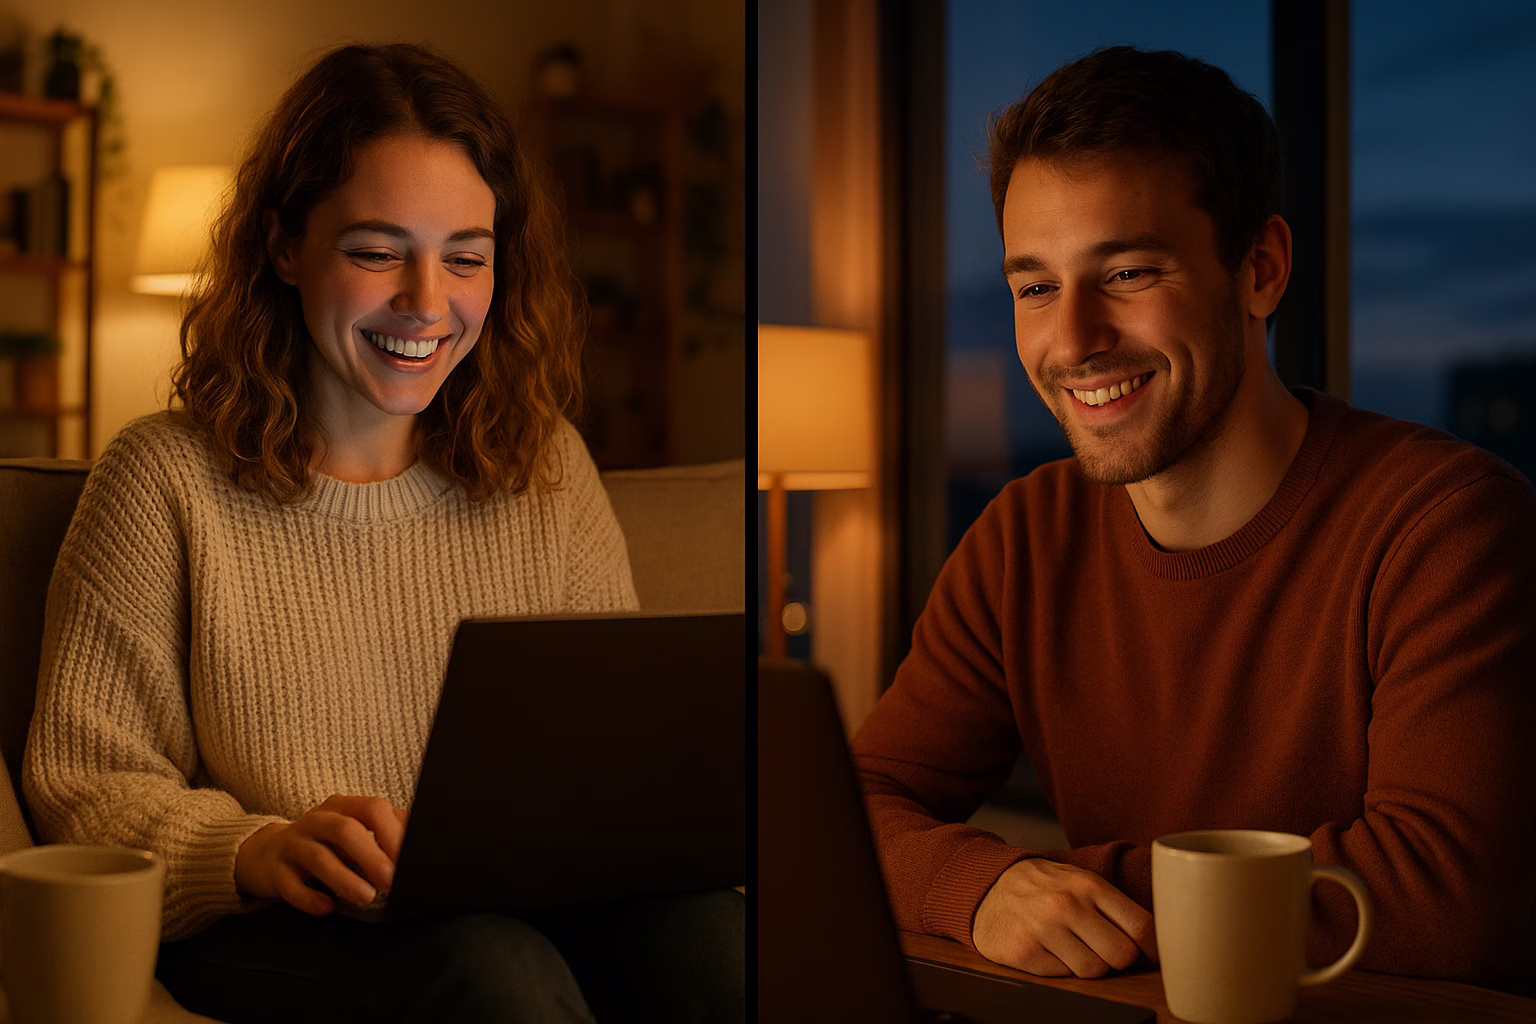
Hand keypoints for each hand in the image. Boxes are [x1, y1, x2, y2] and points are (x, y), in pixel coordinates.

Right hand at [235, 794, 408, 915]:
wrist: (266, 854)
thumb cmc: (326, 844)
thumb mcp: (354, 831)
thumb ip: (384, 834)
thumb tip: (425, 848)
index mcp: (343, 806)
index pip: (372, 809)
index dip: (392, 833)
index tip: (411, 859)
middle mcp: (317, 820)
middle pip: (346, 830)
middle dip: (372, 856)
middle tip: (392, 882)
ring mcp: (293, 844)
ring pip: (318, 856)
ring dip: (344, 878)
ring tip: (366, 897)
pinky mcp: (274, 871)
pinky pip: (290, 885)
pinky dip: (310, 898)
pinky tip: (327, 908)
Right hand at [972, 858, 1156, 977]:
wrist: (987, 885)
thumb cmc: (1043, 887)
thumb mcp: (1080, 882)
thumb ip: (1113, 907)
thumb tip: (1154, 943)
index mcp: (1089, 886)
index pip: (1141, 926)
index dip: (1152, 948)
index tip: (1149, 954)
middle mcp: (1068, 906)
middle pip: (1122, 955)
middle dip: (1118, 959)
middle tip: (1105, 950)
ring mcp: (1045, 930)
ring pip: (1094, 971)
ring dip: (1089, 965)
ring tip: (1074, 948)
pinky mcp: (1025, 952)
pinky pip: (1063, 976)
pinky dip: (1061, 968)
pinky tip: (1051, 949)